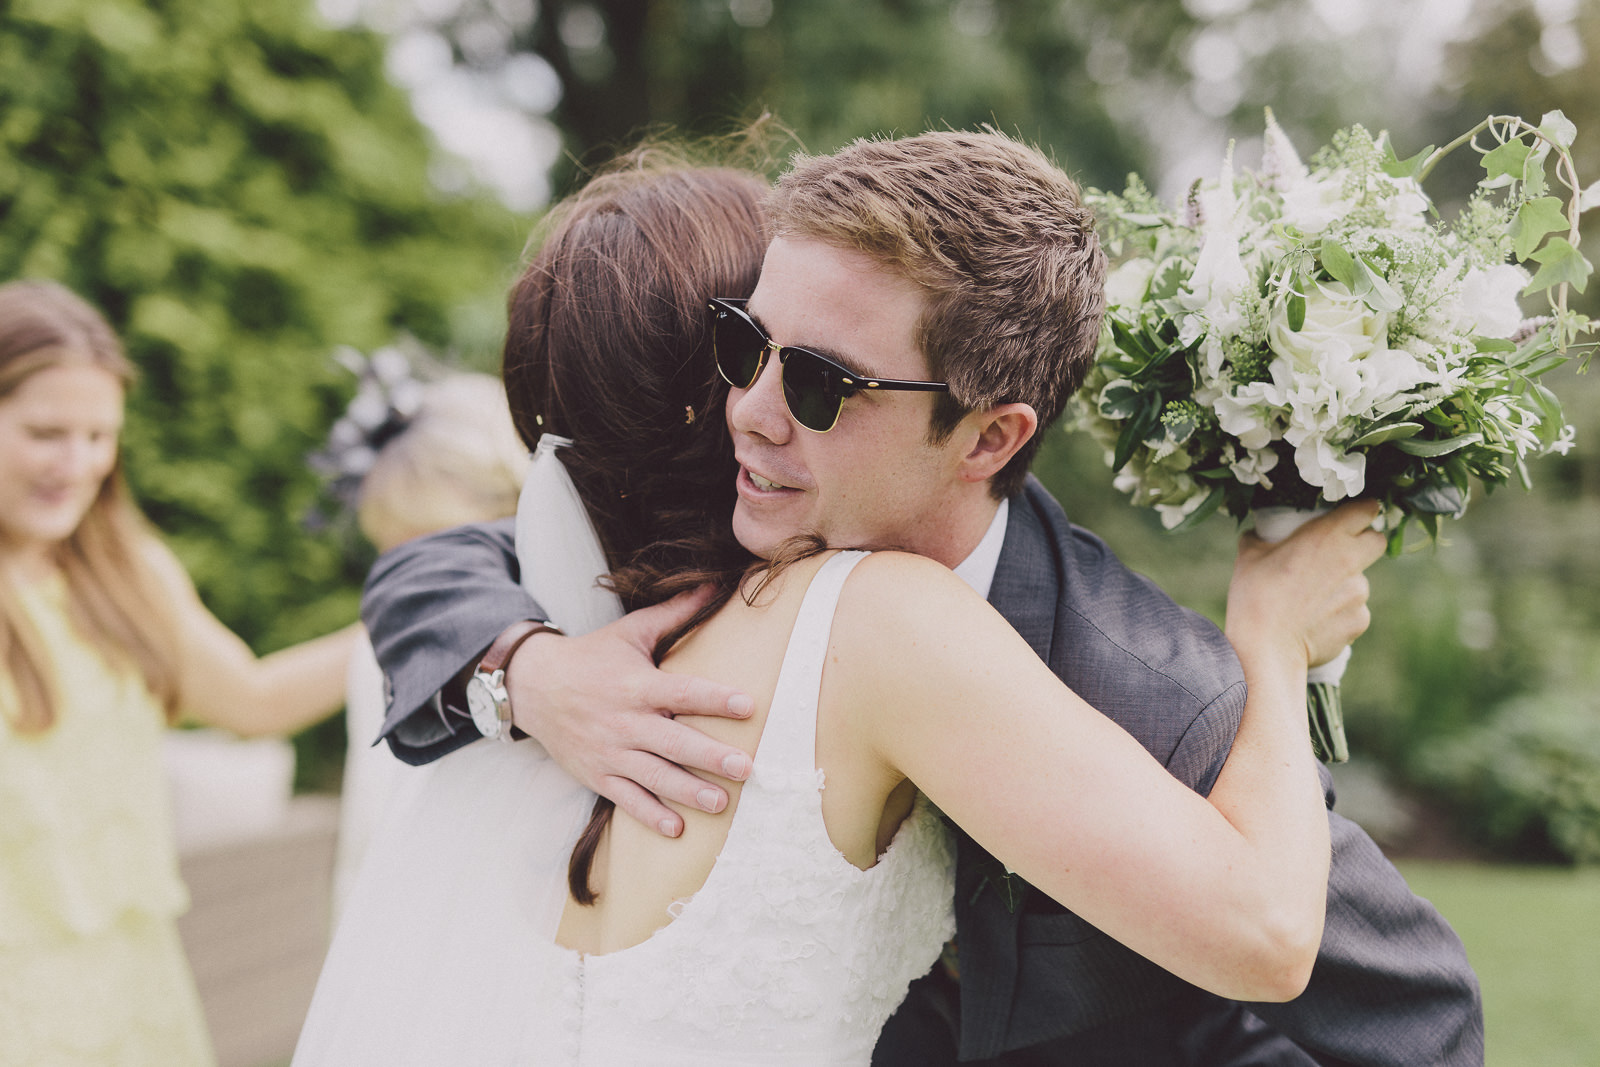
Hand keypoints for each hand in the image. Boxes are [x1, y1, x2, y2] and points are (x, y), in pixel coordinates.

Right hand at [505, 587, 754, 837]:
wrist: (534, 687)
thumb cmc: (592, 657)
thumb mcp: (630, 631)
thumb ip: (675, 612)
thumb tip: (715, 583)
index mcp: (637, 684)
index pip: (682, 691)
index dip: (714, 698)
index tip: (748, 705)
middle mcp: (625, 721)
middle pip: (673, 741)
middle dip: (709, 756)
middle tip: (745, 768)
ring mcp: (610, 752)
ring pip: (654, 776)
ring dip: (688, 791)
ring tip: (721, 803)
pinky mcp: (597, 775)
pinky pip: (626, 799)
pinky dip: (650, 815)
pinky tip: (677, 828)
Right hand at [1226, 501, 1385, 670]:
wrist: (1266, 648)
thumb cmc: (1254, 597)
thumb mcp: (1249, 555)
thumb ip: (1261, 538)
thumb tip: (1259, 533)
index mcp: (1327, 534)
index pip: (1366, 509)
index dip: (1359, 513)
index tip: (1349, 519)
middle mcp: (1351, 559)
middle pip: (1376, 541)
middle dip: (1363, 544)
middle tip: (1336, 556)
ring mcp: (1359, 592)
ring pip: (1360, 581)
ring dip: (1343, 586)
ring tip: (1311, 601)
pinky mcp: (1360, 620)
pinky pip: (1355, 611)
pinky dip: (1340, 614)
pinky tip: (1315, 622)